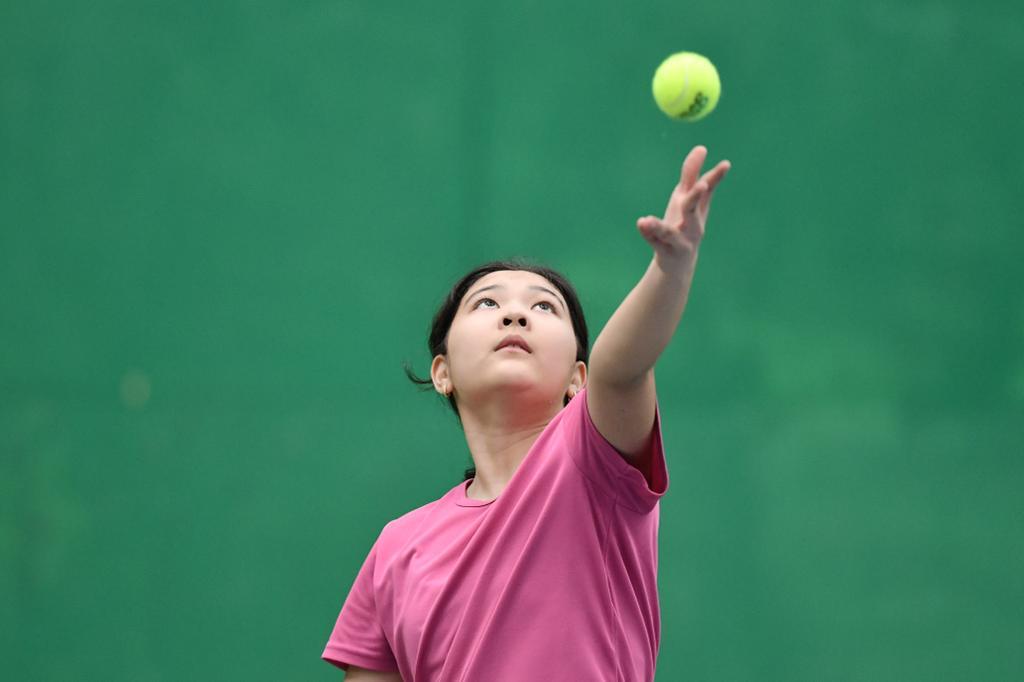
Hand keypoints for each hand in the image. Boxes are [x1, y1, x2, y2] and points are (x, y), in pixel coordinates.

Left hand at [637, 145, 730, 266]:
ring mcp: (680, 240)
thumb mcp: (688, 200)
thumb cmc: (685, 225)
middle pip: (693, 209)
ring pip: (670, 233)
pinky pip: (655, 242)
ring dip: (659, 226)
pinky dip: (647, 233)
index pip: (707, 190)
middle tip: (701, 185)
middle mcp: (692, 225)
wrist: (680, 263)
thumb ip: (692, 175)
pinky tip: (641, 223)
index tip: (726, 163)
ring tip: (646, 220)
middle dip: (697, 197)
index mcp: (696, 209)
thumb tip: (701, 147)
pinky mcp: (665, 252)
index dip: (716, 176)